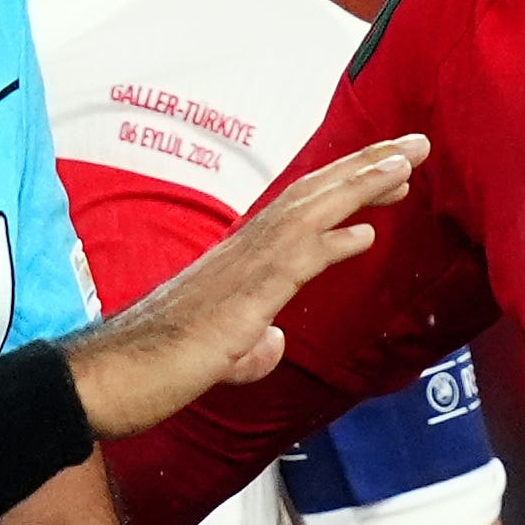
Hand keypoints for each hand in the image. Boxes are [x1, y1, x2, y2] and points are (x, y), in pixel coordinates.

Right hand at [65, 136, 427, 436]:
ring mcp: (241, 269)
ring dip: (360, 185)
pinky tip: (368, 233)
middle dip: (365, 167)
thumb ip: (250, 345)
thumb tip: (272, 341)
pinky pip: (293, 261)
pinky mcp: (241, 299)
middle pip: (312, 196)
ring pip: (309, 213)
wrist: (112, 378)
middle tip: (412, 145)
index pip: (302, 210)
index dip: (346, 185)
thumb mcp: (220, 357)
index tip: (388, 169)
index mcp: (241, 260)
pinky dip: (333, 241)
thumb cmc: (155, 368)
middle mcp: (243, 251)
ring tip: (405, 162)